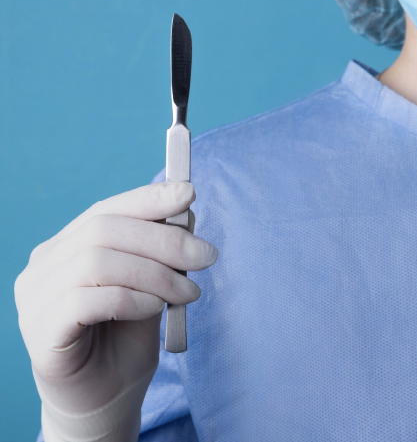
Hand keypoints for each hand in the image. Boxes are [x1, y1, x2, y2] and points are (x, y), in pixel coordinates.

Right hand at [15, 181, 216, 441]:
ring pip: (98, 261)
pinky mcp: (40, 330)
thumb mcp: (152, 285)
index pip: (107, 209)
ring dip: (155, 272)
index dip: (148, 198)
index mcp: (69, 245)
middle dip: (164, 240)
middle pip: (104, 230)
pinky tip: (157, 307)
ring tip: (188, 293)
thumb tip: (186, 211)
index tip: (188, 194)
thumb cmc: (128, 337)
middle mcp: (46, 264)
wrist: (106, 397)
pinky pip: (88, 300)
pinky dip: (132, 298)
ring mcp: (35, 297)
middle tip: (206, 256)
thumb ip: (160, 252)